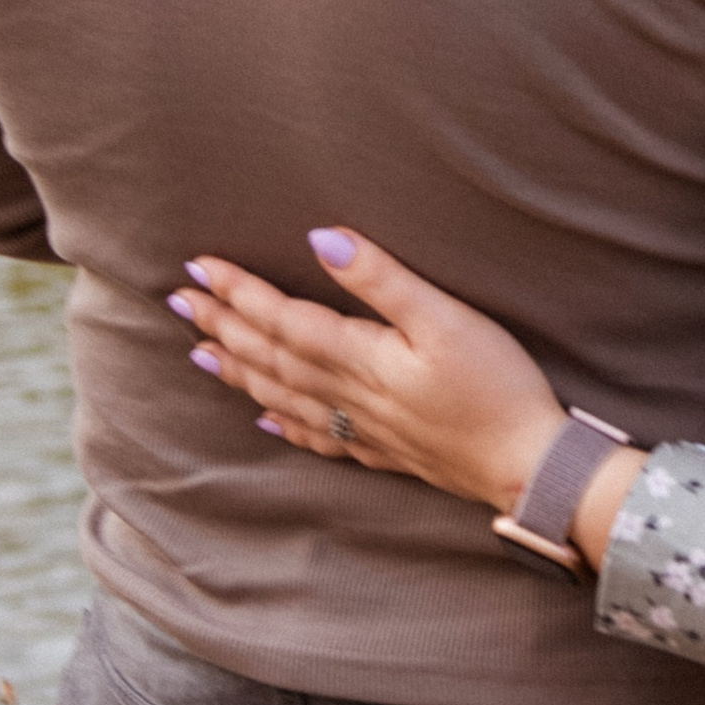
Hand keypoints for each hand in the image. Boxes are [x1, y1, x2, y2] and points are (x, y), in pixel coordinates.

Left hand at [171, 231, 563, 516]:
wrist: (525, 465)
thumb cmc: (496, 386)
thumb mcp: (445, 319)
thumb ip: (382, 279)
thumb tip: (322, 239)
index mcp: (359, 356)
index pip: (282, 318)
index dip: (239, 291)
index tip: (199, 266)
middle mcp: (348, 395)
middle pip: (271, 356)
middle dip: (223, 325)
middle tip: (179, 303)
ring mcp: (362, 428)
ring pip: (283, 395)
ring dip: (239, 371)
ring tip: (202, 353)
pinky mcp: (383, 450)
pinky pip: (316, 436)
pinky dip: (284, 423)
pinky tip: (266, 419)